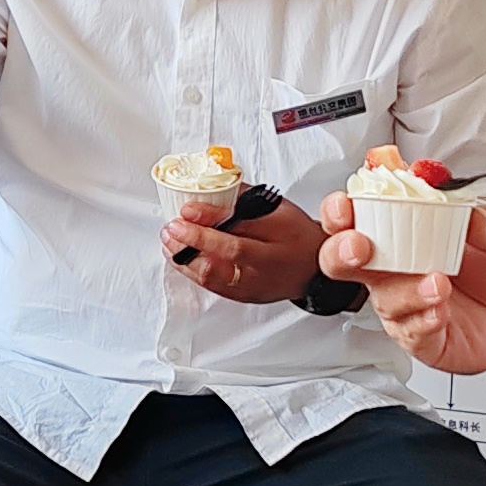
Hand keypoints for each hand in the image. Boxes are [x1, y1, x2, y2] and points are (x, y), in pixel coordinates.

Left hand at [160, 194, 324, 307]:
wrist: (316, 269)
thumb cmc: (298, 235)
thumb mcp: (278, 209)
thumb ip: (245, 200)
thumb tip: (212, 188)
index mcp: (278, 241)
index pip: (239, 234)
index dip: (208, 222)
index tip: (186, 210)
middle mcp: (265, 269)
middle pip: (222, 261)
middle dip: (191, 243)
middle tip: (172, 227)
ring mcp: (253, 286)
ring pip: (213, 278)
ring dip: (185, 258)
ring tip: (170, 240)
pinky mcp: (244, 296)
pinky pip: (214, 287)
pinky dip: (193, 271)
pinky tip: (181, 258)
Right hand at [319, 192, 485, 374]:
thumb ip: (482, 217)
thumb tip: (463, 203)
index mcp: (401, 234)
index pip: (355, 218)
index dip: (340, 211)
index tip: (347, 205)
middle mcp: (392, 270)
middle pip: (340, 261)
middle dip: (341, 251)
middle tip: (361, 247)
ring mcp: (401, 304)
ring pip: (380, 298)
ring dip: (405, 289)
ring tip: (439, 283)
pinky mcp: (417, 337)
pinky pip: (408, 331)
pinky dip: (423, 319)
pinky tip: (441, 310)